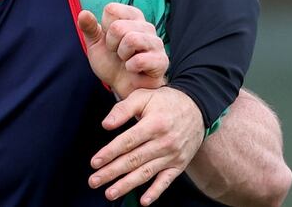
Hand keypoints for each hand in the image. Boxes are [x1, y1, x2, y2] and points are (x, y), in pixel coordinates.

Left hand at [78, 3, 167, 97]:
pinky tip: (133, 69)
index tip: (109, 39)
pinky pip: (141, 59)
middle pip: (118, 26)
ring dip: (121, 54)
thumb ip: (89, 27)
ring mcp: (156, 43)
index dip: (104, 27)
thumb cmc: (110, 61)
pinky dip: (130, 67)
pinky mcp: (161, 61)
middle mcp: (146, 26)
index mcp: (131, 17)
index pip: (112, 9)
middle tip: (117, 53)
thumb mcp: (95, 43)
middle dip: (111, 44)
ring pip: (132, 39)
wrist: (121, 86)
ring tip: (125, 59)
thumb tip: (84, 13)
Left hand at [88, 87, 203, 205]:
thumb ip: (123, 109)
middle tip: (94, 181)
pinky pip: (166, 181)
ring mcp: (173, 155)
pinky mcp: (179, 164)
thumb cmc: (165, 101)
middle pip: (133, 160)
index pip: (127, 142)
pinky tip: (143, 201)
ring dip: (126, 185)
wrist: (197, 108)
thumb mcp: (143, 96)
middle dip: (111, 172)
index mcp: (154, 124)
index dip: (109, 153)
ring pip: (146, 173)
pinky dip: (155, 192)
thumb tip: (105, 125)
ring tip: (109, 193)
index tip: (94, 162)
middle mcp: (164, 142)